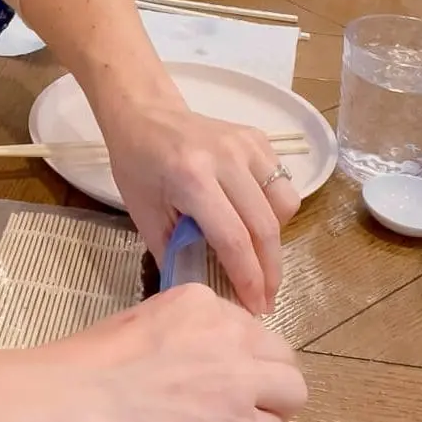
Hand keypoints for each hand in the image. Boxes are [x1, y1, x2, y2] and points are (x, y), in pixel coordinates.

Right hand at [41, 284, 305, 421]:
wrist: (66, 409)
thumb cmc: (79, 372)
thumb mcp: (136, 329)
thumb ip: (176, 340)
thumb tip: (190, 371)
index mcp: (200, 303)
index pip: (246, 331)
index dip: (235, 360)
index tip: (211, 381)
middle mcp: (231, 333)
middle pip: (280, 357)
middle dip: (264, 383)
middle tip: (230, 410)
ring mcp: (242, 381)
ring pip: (292, 393)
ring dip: (268, 413)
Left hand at [102, 102, 300, 315]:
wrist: (145, 114)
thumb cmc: (137, 166)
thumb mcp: (144, 214)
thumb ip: (174, 252)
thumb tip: (204, 291)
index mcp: (192, 177)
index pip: (233, 238)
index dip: (247, 278)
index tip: (253, 307)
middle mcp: (226, 158)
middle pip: (264, 227)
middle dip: (269, 271)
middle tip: (267, 299)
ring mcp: (248, 145)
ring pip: (283, 206)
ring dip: (276, 242)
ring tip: (260, 262)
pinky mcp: (260, 139)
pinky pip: (282, 184)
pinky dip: (275, 212)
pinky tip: (255, 223)